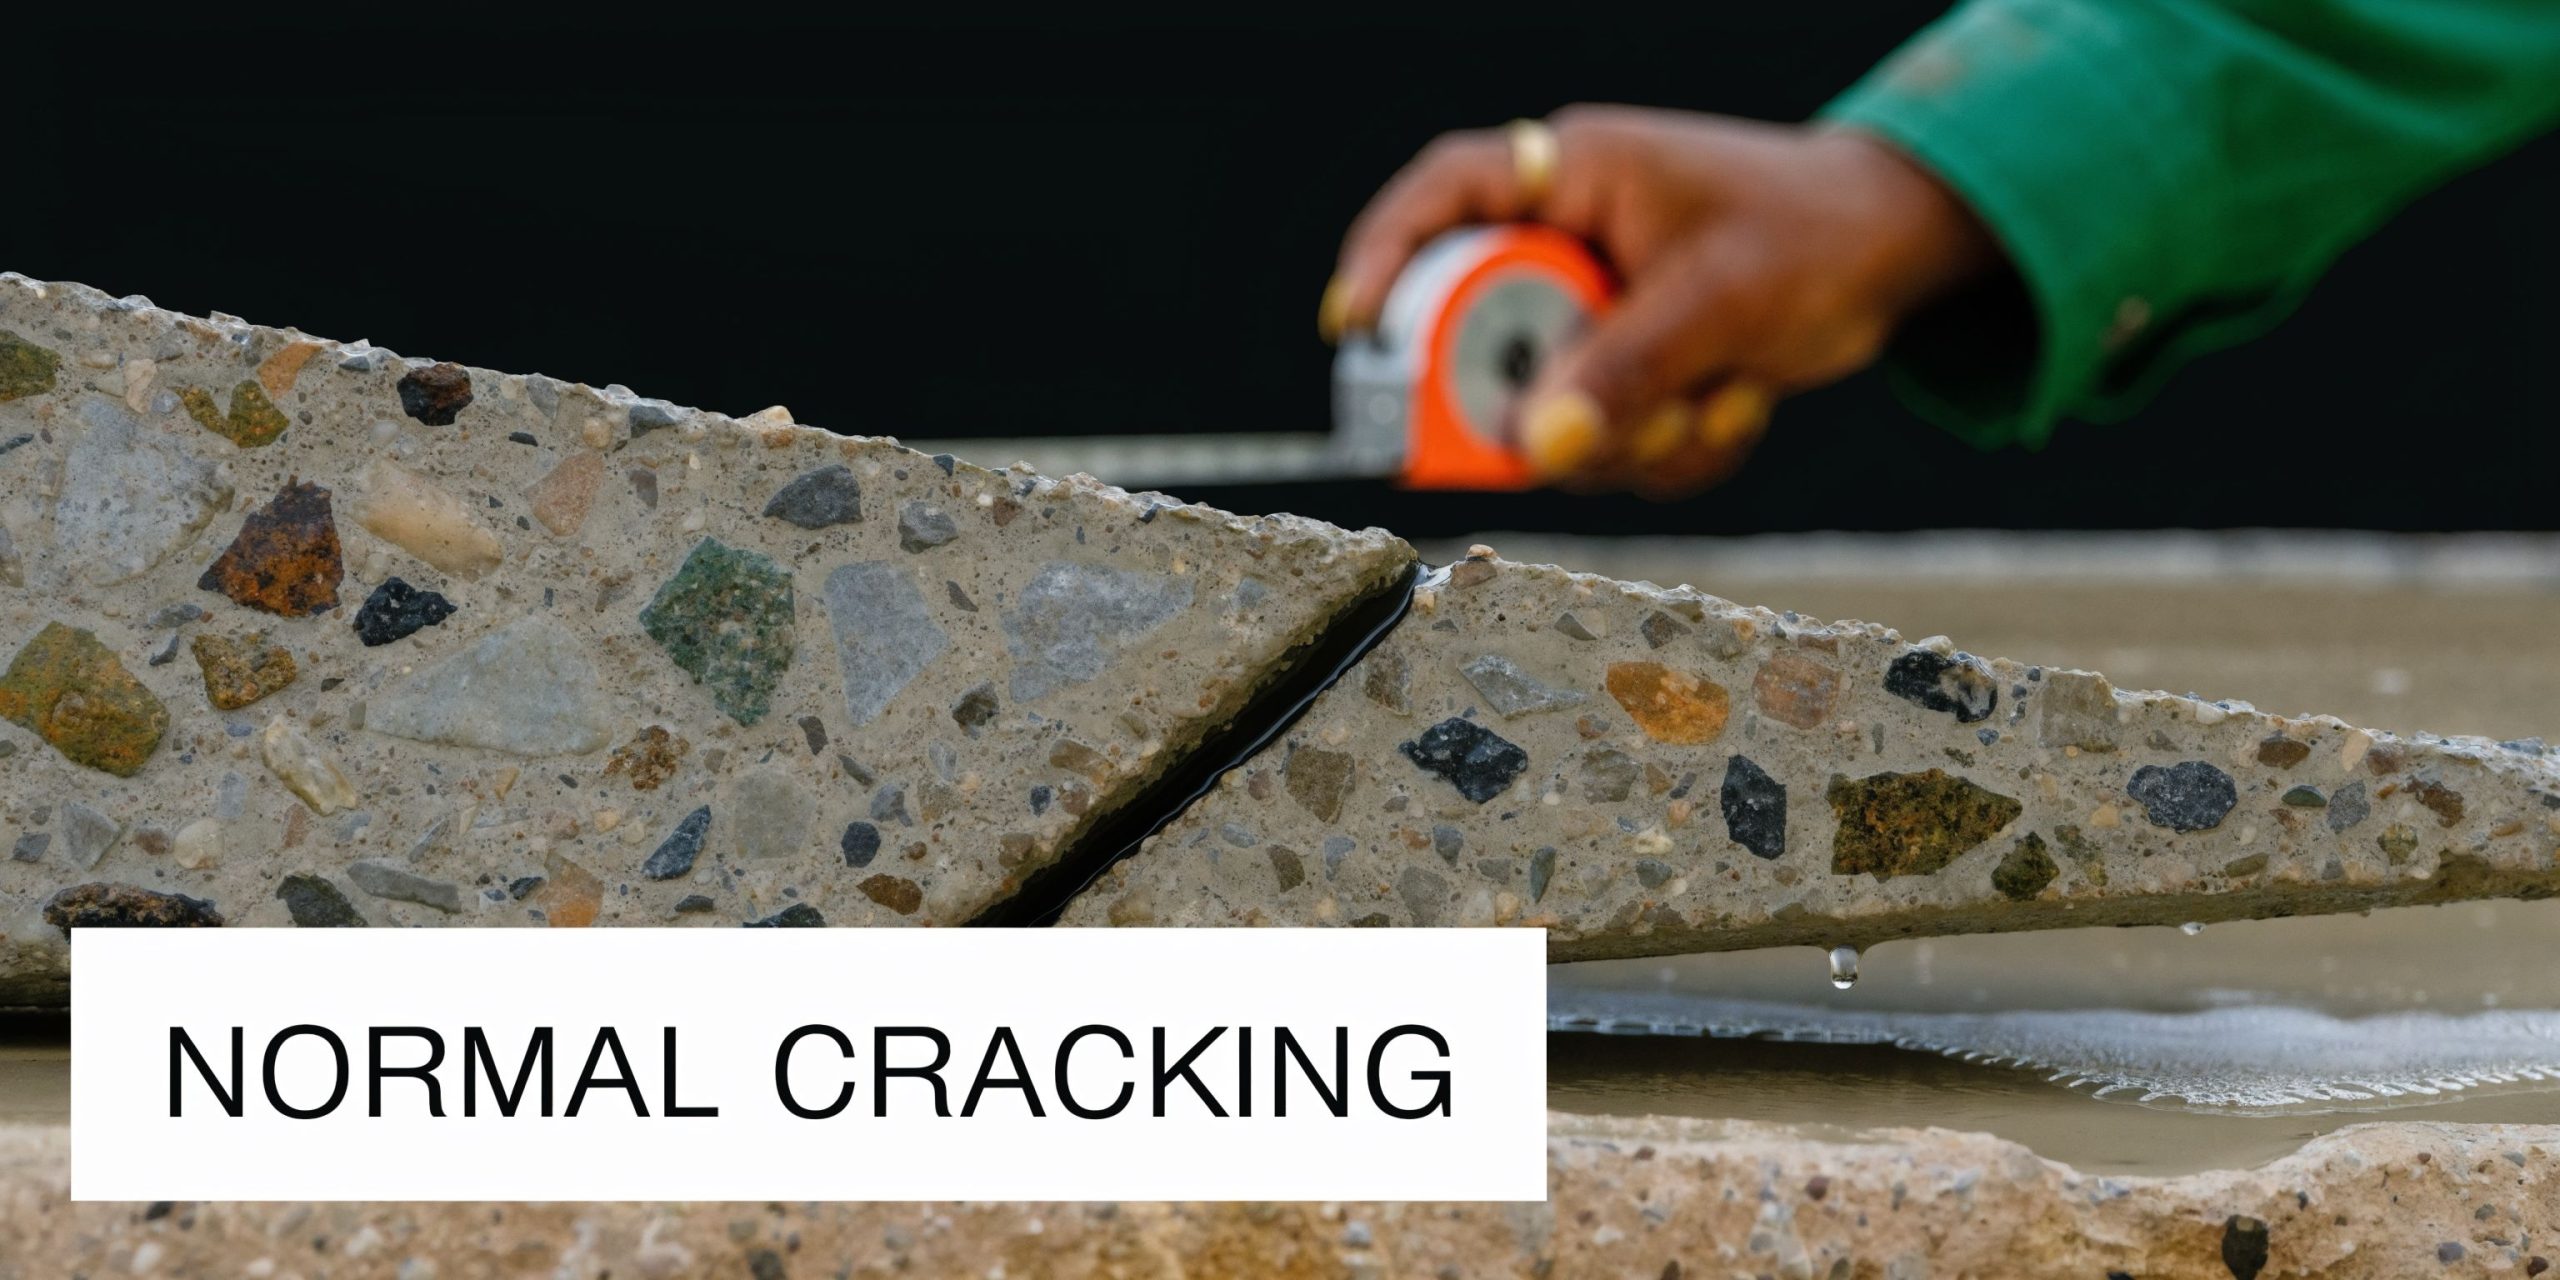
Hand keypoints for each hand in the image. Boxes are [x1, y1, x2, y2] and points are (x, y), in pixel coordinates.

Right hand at [1321, 107, 1998, 496]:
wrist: (1891, 252)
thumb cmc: (1811, 233)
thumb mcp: (1721, 302)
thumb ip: (1625, 371)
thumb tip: (1538, 449)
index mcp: (1573, 179)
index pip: (1448, 197)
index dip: (1384, 258)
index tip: (1354, 329)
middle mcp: (1562, 245)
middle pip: (1478, 338)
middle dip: (1537, 403)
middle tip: (1570, 437)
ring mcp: (1587, 315)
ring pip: (1543, 412)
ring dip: (1627, 438)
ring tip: (1716, 402)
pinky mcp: (1618, 374)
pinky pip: (1603, 443)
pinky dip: (1669, 452)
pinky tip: (1734, 409)